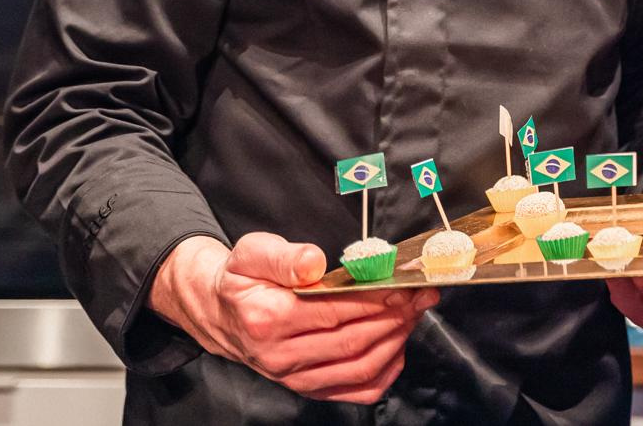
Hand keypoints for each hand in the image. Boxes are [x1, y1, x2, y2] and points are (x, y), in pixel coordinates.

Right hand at [148, 233, 437, 402]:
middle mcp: (281, 356)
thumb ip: (284, 256)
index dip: (376, 300)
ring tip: (415, 313)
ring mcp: (295, 378)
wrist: (220, 313)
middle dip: (395, 318)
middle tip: (422, 295)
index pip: (335, 313)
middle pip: (353, 342)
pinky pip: (356, 390)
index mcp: (269, 319)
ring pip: (359, 368)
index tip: (403, 285)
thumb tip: (314, 262)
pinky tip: (397, 344)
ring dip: (395, 341)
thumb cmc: (241, 279)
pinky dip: (385, 371)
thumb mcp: (252, 253)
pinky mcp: (308, 388)